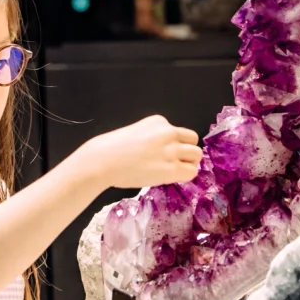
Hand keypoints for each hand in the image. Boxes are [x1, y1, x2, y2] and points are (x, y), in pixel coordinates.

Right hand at [83, 114, 202, 189]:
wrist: (102, 161)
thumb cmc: (111, 149)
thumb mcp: (136, 133)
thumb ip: (152, 138)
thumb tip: (162, 152)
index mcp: (159, 121)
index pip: (178, 132)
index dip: (174, 144)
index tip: (160, 154)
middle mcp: (168, 132)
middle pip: (193, 140)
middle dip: (186, 151)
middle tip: (174, 163)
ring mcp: (171, 150)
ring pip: (196, 155)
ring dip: (188, 163)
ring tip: (173, 171)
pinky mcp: (172, 168)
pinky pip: (192, 171)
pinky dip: (185, 175)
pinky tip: (172, 178)